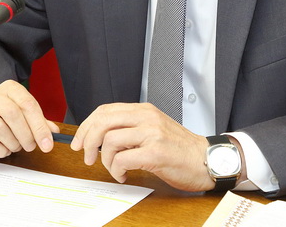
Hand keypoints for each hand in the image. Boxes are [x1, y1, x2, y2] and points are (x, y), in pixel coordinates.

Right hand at [0, 80, 58, 157]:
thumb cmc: (2, 114)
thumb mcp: (21, 112)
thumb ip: (38, 121)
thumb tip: (54, 132)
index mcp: (10, 88)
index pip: (28, 104)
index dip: (40, 126)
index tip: (48, 144)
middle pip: (13, 115)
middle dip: (26, 135)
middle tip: (31, 147)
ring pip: (0, 129)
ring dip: (13, 143)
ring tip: (16, 146)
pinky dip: (0, 150)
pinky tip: (4, 149)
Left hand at [70, 102, 213, 191]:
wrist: (206, 159)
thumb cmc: (180, 148)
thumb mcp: (154, 129)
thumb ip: (131, 128)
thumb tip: (101, 137)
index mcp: (144, 110)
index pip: (105, 110)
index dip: (86, 126)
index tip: (79, 141)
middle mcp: (147, 117)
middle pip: (103, 122)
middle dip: (88, 141)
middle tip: (87, 156)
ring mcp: (152, 133)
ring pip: (110, 141)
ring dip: (106, 160)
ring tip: (115, 169)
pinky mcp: (156, 152)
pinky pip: (123, 159)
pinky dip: (117, 170)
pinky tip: (124, 175)